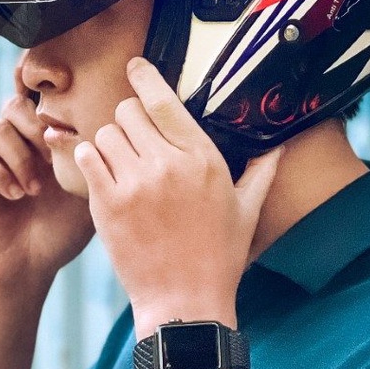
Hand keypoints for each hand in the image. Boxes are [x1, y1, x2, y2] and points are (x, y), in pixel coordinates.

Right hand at [0, 65, 94, 292]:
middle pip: (16, 105)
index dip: (44, 91)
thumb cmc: (63, 231)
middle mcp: (15, 143)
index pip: (39, 101)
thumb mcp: (87, 192)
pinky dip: (1, 174)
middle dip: (36, 124)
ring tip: (36, 189)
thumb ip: (95, 160)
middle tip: (51, 153)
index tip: (60, 88)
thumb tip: (119, 128)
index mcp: (43, 140)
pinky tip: (17, 195)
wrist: (29, 268)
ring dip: (21, 157)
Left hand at [73, 57, 280, 329]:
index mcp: (203, 158)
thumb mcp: (247, 210)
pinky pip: (87, 158)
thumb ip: (263, 170)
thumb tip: (283, 143)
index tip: (135, 65)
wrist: (185, 303)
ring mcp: (136, 184)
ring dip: (109, 143)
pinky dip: (89, 160)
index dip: (145, 76)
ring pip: (105, 132)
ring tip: (119, 162)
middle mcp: (168, 164)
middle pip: (129, 112)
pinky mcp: (108, 204)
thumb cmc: (219, 256)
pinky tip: (100, 173)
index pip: (164, 100)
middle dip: (129, 121)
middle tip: (134, 141)